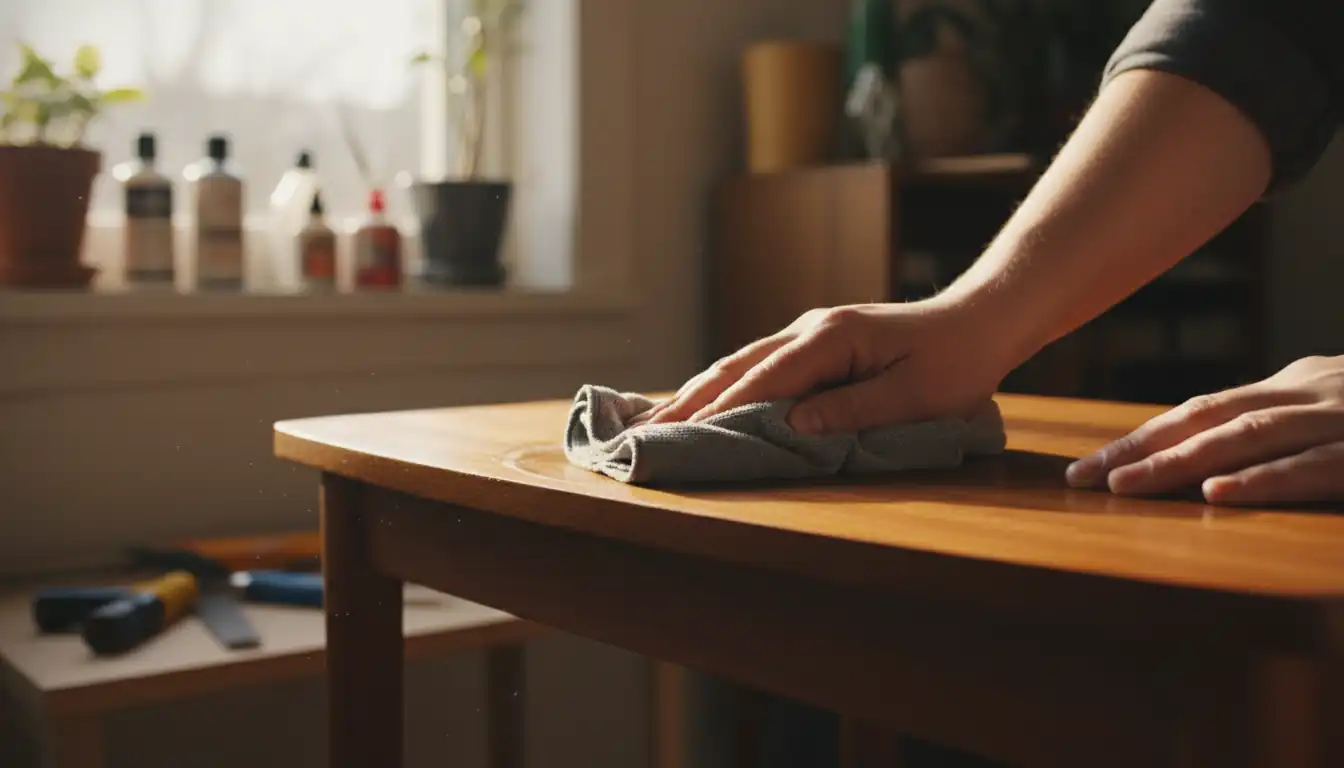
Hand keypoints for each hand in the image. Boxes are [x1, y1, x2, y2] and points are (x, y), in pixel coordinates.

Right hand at [639, 298, 1021, 434]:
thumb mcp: (914, 396)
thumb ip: (852, 411)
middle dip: (689, 401)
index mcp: (830, 339)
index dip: (721, 411)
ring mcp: (808, 333)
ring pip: (739, 362)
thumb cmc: (956, 363)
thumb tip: (791, 426)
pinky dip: (723, 385)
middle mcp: (809, 329)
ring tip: (655, 422)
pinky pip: (756, 365)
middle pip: (736, 366)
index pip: (763, 380)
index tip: (681, 438)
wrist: (980, 320)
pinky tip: (701, 402)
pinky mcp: (814, 344)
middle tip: (643, 435)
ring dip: (697, 392)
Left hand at [1066, 356, 1343, 504]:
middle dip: (1140, 448)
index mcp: (1294, 386)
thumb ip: (1283, 432)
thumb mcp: (1338, 417)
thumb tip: (1215, 462)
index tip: (1088, 468)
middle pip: (1208, 418)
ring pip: (1248, 436)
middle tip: (1082, 477)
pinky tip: (1216, 493)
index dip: (1143, 439)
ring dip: (1181, 461)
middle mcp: (1308, 394)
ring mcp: (1339, 420)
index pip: (1203, 411)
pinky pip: (1310, 468)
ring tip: (1124, 484)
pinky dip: (1260, 480)